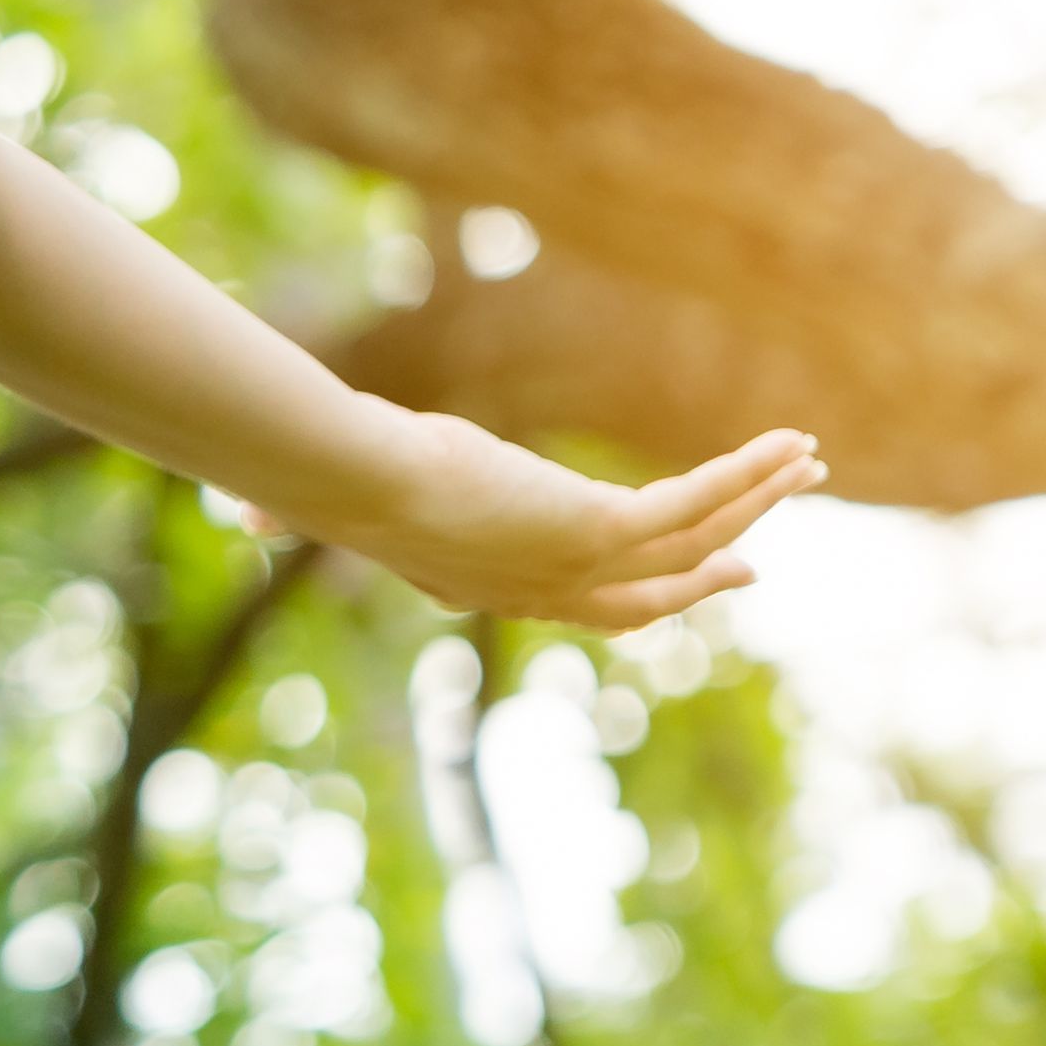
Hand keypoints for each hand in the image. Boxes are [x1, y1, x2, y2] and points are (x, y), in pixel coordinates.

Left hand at [299, 413, 823, 630]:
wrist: (355, 480)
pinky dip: (747, 473)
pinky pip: (697, 500)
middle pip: (649, 595)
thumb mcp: (325, 502)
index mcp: (484, 586)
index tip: (657, 585)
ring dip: (756, 501)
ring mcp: (580, 562)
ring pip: (694, 539)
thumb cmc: (330, 485)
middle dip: (707, 577)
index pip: (571, 601)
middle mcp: (541, 589)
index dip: (624, 596)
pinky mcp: (603, 525)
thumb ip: (290, 512)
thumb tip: (238, 516)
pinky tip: (789, 445)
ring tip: (807, 466)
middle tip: (754, 569)